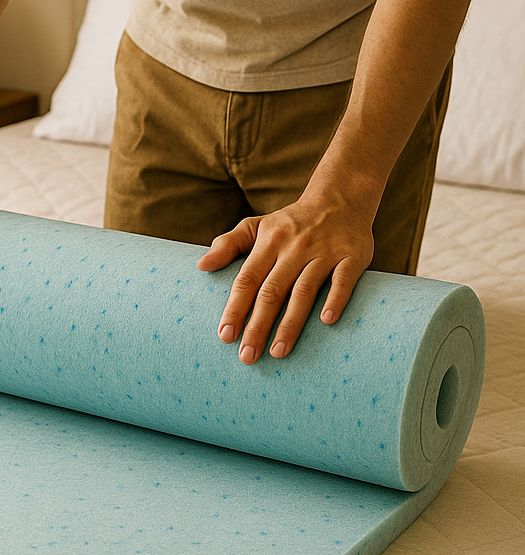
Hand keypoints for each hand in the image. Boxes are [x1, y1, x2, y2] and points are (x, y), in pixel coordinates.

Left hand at [196, 194, 375, 363]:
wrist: (341, 197)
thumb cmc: (291, 221)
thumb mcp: (258, 225)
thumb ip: (229, 245)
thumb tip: (201, 265)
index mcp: (269, 242)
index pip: (247, 280)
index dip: (235, 309)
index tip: (225, 337)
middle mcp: (295, 247)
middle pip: (272, 291)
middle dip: (258, 326)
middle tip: (247, 357)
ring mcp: (324, 252)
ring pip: (304, 291)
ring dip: (291, 323)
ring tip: (278, 352)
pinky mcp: (352, 256)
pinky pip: (343, 280)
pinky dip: (335, 299)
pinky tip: (327, 321)